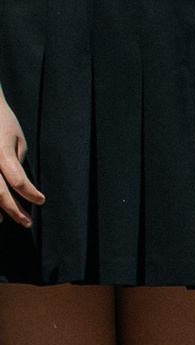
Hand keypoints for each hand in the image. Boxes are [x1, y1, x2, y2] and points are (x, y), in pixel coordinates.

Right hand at [0, 94, 38, 230]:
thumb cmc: (2, 122)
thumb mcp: (16, 139)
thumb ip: (16, 163)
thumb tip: (18, 186)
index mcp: (1, 151)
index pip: (17, 180)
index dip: (30, 193)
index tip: (41, 200)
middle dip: (14, 210)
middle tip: (28, 222)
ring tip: (5, 220)